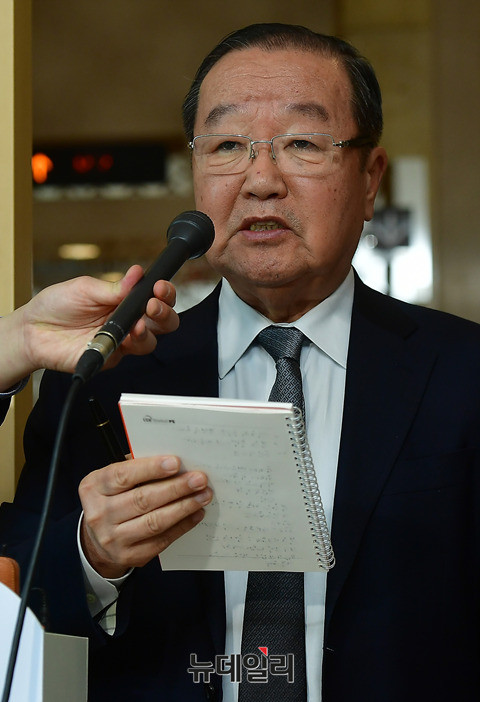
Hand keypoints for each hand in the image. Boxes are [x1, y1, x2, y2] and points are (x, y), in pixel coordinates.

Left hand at [0, 266, 178, 389]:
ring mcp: (120, 341)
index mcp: (124, 301)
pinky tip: (122, 337)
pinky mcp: (110, 357)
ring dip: (149, 331)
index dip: (164, 293)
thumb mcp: (85, 288)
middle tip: (154, 305)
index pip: (155, 297)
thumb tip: (137, 274)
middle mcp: (127, 321)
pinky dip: (128, 345)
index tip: (159, 287)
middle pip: (163, 322)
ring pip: (151, 341)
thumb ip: (114, 287)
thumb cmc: (56, 306)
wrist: (32, 331)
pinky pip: (127, 354)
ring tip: (138, 324)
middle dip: (164, 312)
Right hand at [78, 455, 212, 577]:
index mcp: (93, 488)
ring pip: (154, 522)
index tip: (176, 463)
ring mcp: (113, 539)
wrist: (97, 540)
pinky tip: (196, 514)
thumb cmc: (112, 499)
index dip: (151, 469)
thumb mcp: (113, 481)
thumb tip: (174, 462)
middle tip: (199, 479)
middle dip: (175, 488)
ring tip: (203, 495)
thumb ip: (137, 469)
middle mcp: (99, 514)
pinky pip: (161, 540)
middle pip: (142, 499)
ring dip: (183, 507)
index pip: (123, 476)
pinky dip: (182, 526)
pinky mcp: (129, 556)